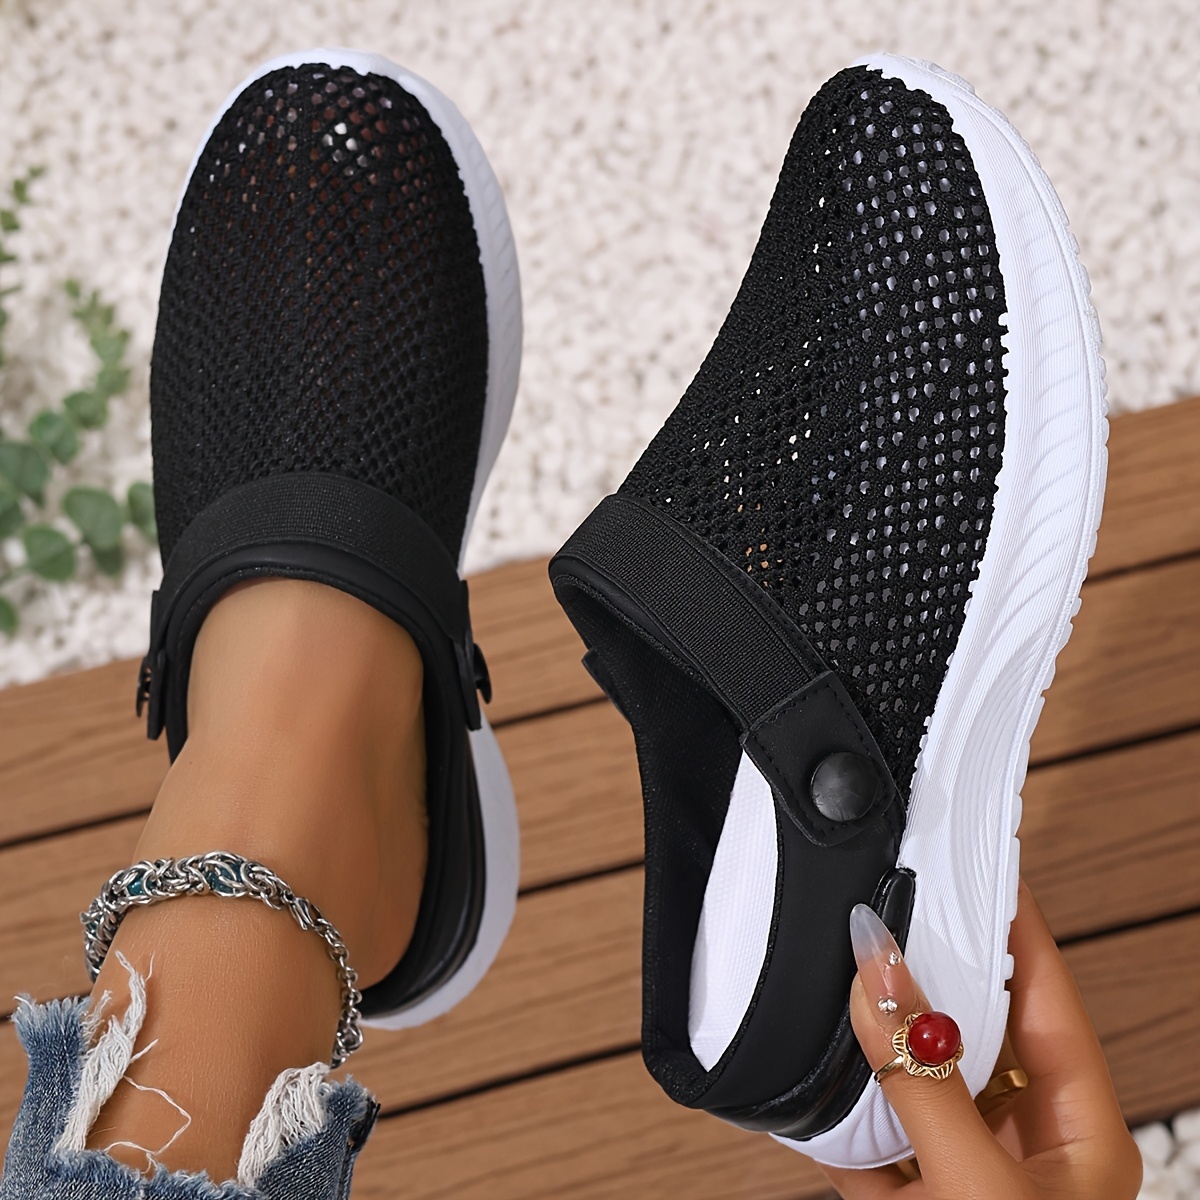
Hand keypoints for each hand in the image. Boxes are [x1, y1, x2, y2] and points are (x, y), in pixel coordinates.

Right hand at [820, 880, 1142, 1199]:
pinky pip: (867, 1146)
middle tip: (888, 915)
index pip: (1048, 999)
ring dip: (871, 1048)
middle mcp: (1025, 1152)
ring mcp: (967, 1180)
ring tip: (838, 986)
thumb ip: (924, 1083)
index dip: (1015, 928)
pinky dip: (831, 1118)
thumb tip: (878, 977)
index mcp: (1078, 1137)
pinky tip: (803, 1085)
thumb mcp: (978, 1186)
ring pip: (915, 1086)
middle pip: (974, 1034)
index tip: (978, 865)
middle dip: (926, 978)